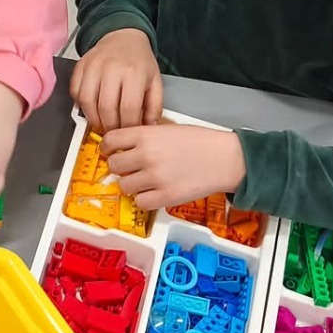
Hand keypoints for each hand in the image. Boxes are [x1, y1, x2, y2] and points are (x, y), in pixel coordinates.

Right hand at [70, 28, 162, 133]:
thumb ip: (154, 106)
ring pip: (87, 102)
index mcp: (134, 72)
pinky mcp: (80, 66)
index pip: (128, 108)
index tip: (128, 131)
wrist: (123, 37)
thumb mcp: (155, 81)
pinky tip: (91, 108)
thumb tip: (147, 126)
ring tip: (102, 122)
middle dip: (110, 126)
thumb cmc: (139, 60)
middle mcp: (111, 68)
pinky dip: (81, 105)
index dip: (128, 126)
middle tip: (114, 130)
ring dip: (94, 119)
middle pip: (106, 108)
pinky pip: (75, 92)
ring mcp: (93, 66)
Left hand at [102, 124, 244, 211]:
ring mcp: (154, 177)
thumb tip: (124, 146)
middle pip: (114, 165)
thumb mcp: (167, 129)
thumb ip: (144, 137)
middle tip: (129, 168)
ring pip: (124, 186)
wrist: (225, 158)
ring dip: (131, 185)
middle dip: (120, 167)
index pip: (110, 140)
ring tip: (144, 181)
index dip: (108, 147)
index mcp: (146, 135)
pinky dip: (144, 199)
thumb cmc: (201, 142)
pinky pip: (140, 202)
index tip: (110, 151)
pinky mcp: (165, 197)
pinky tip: (153, 192)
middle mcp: (146, 155)